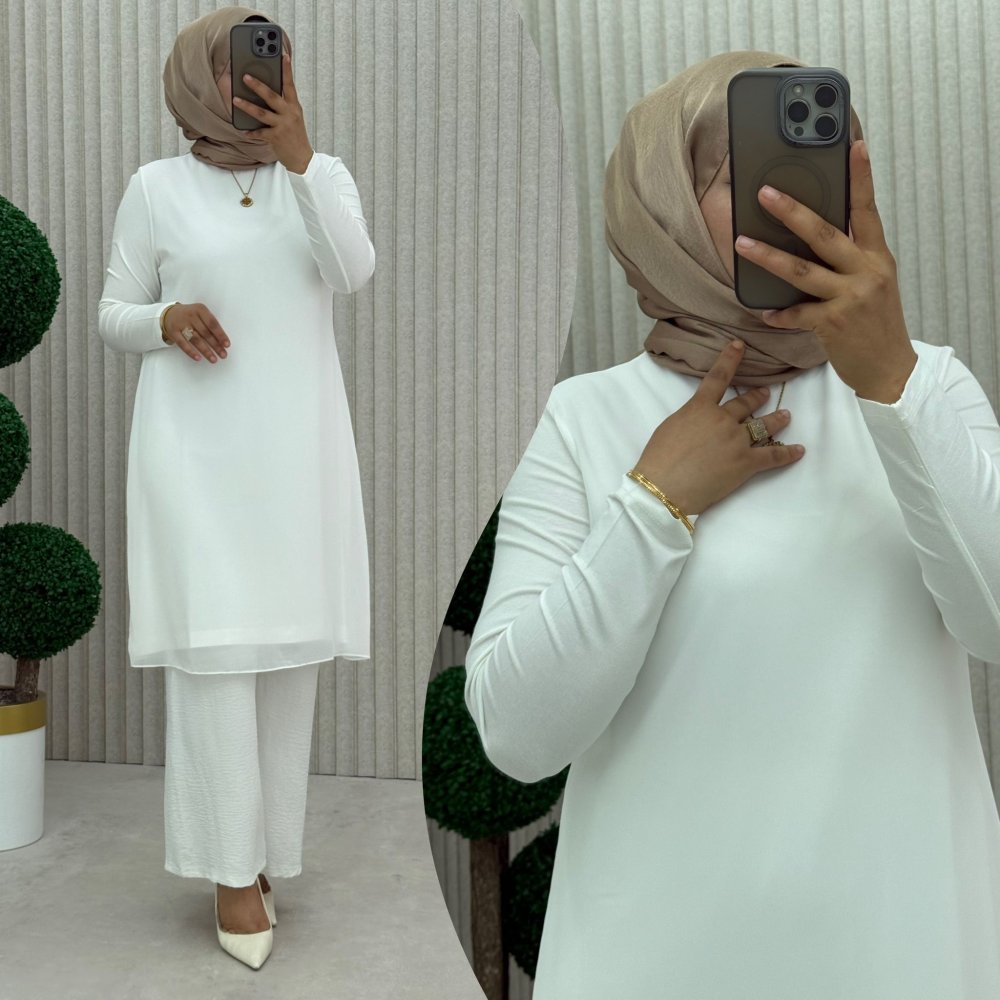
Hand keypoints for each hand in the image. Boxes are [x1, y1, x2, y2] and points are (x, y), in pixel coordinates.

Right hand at [162, 303, 229, 362]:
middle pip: (205, 333)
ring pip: (196, 339)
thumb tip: (222, 341)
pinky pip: (183, 344)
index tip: (227, 345)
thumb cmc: (191, 316)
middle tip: (223, 355)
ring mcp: (181, 324)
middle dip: (216, 345)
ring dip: (206, 351)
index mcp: (200, 309)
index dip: (220, 335)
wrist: (169, 314)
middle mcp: (191, 316)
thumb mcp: (201, 314)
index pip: (212, 323)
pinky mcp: (173, 332)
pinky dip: (191, 351)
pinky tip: (198, 358)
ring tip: (213, 359)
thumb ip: (210, 324)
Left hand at [234, 52, 313, 173]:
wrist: (302, 159)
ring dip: (247, 106)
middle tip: (245, 76)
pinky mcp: (276, 138)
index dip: (287, 70)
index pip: (290, 85)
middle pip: (272, 96)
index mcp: (294, 107)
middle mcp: (289, 114)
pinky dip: (251, 132)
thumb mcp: (294, 117)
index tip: (283, 56)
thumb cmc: (296, 136)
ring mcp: (283, 126)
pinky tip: (243, 130)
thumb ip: (284, 105)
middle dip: (258, 85)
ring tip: (235, 99)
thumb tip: (267, 92)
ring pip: (262, 113)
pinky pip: (260, 133)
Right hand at [632, 340, 804, 515]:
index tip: (739, 345)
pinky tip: (799, 450)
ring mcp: (737, 440)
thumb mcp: (669, 428)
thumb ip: (689, 418)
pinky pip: (773, 456)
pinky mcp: (745, 463)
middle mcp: (722, 419)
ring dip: (777, 419)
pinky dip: (788, 453)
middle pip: (746, 403)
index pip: (718, 377)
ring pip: (764, 425)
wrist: (663, 487)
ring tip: (786, 415)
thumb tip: (699, 421)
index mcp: (699, 408)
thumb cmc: (658, 459)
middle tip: (766, 393)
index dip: (730, 359)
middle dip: (758, 397)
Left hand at [733, 139, 917, 403]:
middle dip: (792, 211)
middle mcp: (866, 272)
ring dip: (768, 256)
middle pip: (825, 233)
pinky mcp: (834, 324)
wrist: (891, 370)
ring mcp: (850, 298)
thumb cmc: (877, 324)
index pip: (869, 209)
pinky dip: (778, 313)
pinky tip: (762, 310)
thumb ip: (853, 258)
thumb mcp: (876, 283)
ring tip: (742, 244)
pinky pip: (797, 314)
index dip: (861, 177)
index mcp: (877, 257)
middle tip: (765, 192)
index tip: (854, 145)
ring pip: (802, 271)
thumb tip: (817, 235)